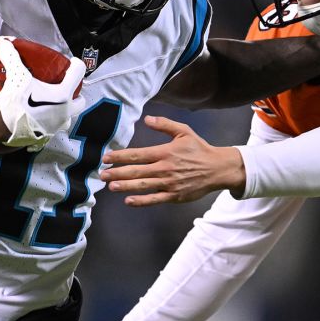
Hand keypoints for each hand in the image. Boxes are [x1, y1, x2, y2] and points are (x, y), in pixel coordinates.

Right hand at [0, 40, 86, 150]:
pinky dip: (49, 122)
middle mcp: (64, 112)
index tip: (73, 63)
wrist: (1, 124)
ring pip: (68, 117)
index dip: (76, 65)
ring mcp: (57, 126)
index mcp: (63, 95)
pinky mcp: (47, 136)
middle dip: (76, 95)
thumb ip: (12, 58)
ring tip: (53, 104)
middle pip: (80, 102)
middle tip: (66, 88)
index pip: (78, 74)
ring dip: (64, 111)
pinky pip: (53, 128)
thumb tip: (5, 44)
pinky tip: (39, 117)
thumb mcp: (16, 76)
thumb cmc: (15, 100)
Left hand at [100, 116, 244, 205]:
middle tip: (102, 174)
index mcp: (165, 152)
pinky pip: (155, 199)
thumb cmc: (199, 149)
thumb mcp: (184, 131)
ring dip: (125, 186)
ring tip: (110, 186)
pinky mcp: (174, 196)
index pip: (138, 154)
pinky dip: (141, 201)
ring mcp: (169, 183)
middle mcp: (165, 168)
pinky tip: (128, 200)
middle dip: (117, 172)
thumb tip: (147, 119)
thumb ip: (165, 125)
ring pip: (143, 185)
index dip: (120, 156)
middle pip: (136, 171)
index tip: (107, 158)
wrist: (217, 168)